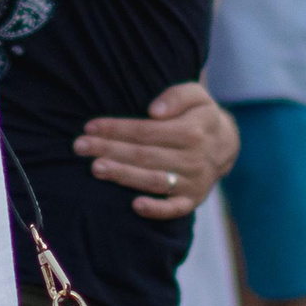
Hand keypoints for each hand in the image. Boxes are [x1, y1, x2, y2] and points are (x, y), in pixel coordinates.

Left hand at [75, 81, 235, 218]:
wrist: (226, 145)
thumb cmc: (198, 115)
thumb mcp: (195, 95)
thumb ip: (176, 96)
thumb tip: (154, 110)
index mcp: (192, 132)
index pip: (146, 131)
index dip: (116, 129)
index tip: (89, 127)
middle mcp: (193, 159)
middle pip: (144, 155)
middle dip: (109, 150)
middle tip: (79, 146)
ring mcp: (194, 182)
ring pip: (154, 180)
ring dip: (123, 175)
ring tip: (95, 168)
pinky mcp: (192, 200)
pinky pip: (175, 209)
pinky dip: (157, 210)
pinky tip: (135, 206)